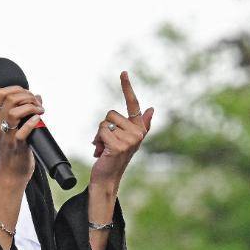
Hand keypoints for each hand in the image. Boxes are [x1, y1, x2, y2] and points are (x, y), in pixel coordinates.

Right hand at [0, 85, 43, 180]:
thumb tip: (38, 96)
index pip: (0, 93)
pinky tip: (38, 120)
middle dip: (27, 96)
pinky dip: (32, 123)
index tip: (29, 94)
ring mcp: (7, 136)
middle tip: (38, 103)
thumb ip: (22, 113)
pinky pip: (23, 132)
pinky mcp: (17, 146)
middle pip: (8, 99)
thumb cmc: (15, 150)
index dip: (17, 88)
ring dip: (31, 107)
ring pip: (14, 113)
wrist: (10, 174)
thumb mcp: (14, 128)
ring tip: (40, 111)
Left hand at [90, 71, 153, 186]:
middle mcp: (138, 134)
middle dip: (104, 126)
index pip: (133, 104)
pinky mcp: (119, 146)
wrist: (108, 177)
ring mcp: (130, 140)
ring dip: (100, 135)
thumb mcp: (128, 139)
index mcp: (139, 129)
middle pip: (111, 113)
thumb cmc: (115, 157)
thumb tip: (152, 109)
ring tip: (105, 148)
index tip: (123, 72)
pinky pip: (101, 131)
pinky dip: (97, 140)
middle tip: (107, 142)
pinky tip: (102, 152)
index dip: (127, 87)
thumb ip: (141, 124)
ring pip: (105, 122)